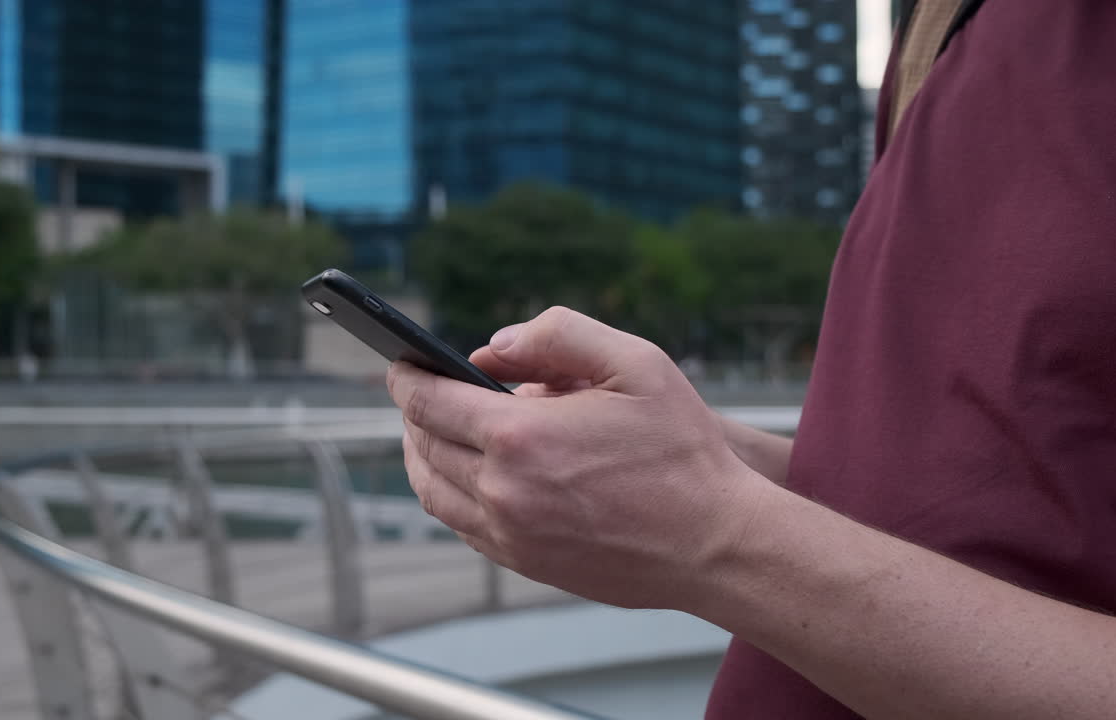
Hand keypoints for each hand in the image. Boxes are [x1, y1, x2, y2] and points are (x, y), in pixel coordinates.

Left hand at [386, 307, 770, 609]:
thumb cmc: (682, 451)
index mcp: (520, 437)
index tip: (399, 362)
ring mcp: (509, 534)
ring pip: (432, 490)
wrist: (716, 543)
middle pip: (422, 444)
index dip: (405, 376)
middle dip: (414, 411)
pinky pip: (460, 524)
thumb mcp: (633, 362)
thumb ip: (557, 335)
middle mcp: (502, 490)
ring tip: (432, 430)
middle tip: (418, 390)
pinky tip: (467, 473)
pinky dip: (448, 492)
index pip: (428, 401)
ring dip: (421, 454)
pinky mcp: (523, 563)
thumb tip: (491, 348)